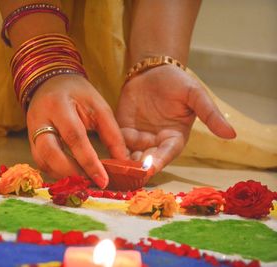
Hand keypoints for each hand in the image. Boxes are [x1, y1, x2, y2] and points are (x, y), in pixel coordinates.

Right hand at [27, 74, 127, 187]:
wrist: (51, 82)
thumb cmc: (78, 93)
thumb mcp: (98, 106)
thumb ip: (112, 134)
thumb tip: (123, 163)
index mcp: (58, 105)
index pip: (74, 137)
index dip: (89, 161)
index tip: (103, 180)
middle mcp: (39, 119)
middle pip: (50, 153)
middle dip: (72, 172)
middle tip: (91, 183)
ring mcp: (31, 131)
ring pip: (42, 161)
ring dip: (63, 175)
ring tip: (84, 181)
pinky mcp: (30, 141)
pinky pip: (41, 162)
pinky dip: (56, 172)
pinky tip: (72, 174)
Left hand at [116, 65, 235, 172]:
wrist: (152, 70)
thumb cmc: (177, 82)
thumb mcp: (195, 95)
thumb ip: (210, 114)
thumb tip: (232, 135)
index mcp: (175, 137)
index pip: (167, 153)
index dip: (159, 161)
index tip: (150, 168)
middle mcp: (156, 142)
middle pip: (147, 159)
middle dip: (138, 166)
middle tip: (127, 173)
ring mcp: (139, 138)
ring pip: (131, 155)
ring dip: (124, 162)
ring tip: (114, 167)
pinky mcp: (124, 130)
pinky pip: (118, 143)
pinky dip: (113, 150)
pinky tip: (106, 154)